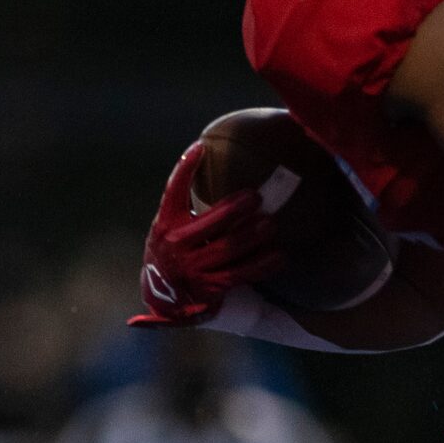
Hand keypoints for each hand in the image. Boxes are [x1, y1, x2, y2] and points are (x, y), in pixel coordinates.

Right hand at [128, 141, 282, 328]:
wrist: (164, 294)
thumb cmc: (175, 247)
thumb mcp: (170, 224)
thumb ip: (185, 199)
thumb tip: (207, 154)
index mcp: (166, 223)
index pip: (174, 192)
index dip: (185, 169)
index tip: (201, 147)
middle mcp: (177, 245)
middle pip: (210, 223)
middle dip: (234, 210)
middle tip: (256, 197)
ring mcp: (193, 268)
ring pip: (228, 249)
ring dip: (252, 236)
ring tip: (270, 223)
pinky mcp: (211, 287)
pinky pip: (241, 274)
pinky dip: (262, 265)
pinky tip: (279, 255)